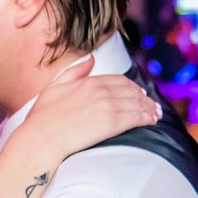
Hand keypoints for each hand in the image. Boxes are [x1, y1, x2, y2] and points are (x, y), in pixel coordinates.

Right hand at [23, 57, 161, 160]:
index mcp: (89, 81)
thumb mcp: (54, 87)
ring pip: (137, 103)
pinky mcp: (113, 122)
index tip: (138, 93)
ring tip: (155, 114)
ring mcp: (108, 105)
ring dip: (149, 108)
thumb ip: (74, 72)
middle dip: (144, 97)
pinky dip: (148, 117)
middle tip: (152, 105)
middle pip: (132, 90)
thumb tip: (91, 59)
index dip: (131, 87)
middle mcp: (101, 90)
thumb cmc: (42, 118)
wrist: (41, 138)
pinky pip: (137, 117)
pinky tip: (152, 121)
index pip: (119, 80)